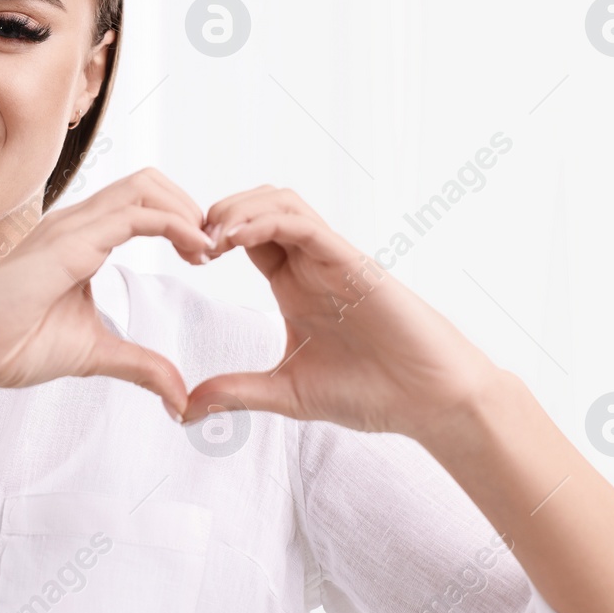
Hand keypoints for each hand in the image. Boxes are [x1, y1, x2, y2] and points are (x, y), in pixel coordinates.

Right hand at [0, 168, 213, 418]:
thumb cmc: (11, 345)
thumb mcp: (95, 354)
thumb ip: (139, 365)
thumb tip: (179, 397)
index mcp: (81, 239)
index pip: (142, 204)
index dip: (182, 221)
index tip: (205, 256)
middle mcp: (77, 223)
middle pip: (148, 183)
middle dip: (190, 206)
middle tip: (213, 248)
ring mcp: (70, 227)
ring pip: (144, 188)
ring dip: (187, 211)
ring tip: (207, 248)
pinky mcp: (68, 243)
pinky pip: (133, 215)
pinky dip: (174, 224)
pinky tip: (193, 249)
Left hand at [187, 186, 503, 442]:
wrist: (429, 402)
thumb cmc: (371, 392)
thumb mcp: (287, 393)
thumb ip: (236, 393)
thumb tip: (184, 409)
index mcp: (294, 285)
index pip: (245, 238)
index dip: (209, 238)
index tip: (184, 258)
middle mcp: (311, 264)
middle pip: (257, 207)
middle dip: (217, 213)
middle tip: (186, 240)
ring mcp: (332, 259)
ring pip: (280, 203)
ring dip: (238, 208)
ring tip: (207, 235)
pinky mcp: (353, 262)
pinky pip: (305, 224)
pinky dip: (266, 220)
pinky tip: (235, 238)